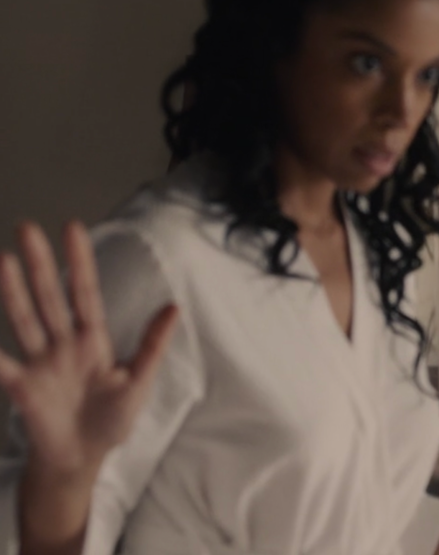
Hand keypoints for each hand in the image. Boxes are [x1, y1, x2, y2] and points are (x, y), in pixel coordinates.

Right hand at [0, 222, 177, 479]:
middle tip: (28, 228)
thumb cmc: (112, 419)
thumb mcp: (140, 381)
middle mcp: (63, 344)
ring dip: (12, 291)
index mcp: (92, 340)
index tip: (72, 227)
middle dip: (41, 265)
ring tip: (3, 260)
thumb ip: (153, 344)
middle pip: (50, 297)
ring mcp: (39, 362)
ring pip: (24, 319)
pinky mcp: (21, 386)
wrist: (83, 459)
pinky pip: (0, 364)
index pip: (85, 293)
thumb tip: (174, 306)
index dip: (80, 261)